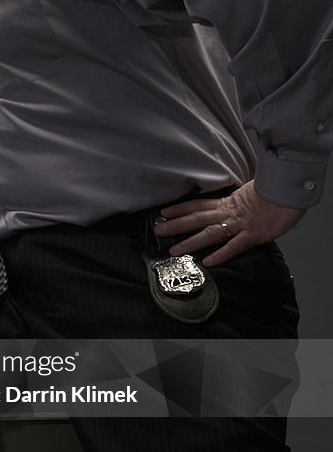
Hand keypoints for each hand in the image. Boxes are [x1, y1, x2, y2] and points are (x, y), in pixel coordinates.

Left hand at [153, 181, 305, 266]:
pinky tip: (208, 262)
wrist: (293, 190)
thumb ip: (235, 204)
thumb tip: (225, 209)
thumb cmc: (274, 193)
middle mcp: (230, 213)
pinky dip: (221, 254)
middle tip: (157, 231)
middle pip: (197, 219)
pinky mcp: (254, 235)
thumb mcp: (249, 195)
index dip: (180, 209)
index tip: (163, 213)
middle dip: (176, 225)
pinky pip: (235, 246)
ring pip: (211, 233)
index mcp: (228, 203)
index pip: (198, 205)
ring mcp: (241, 224)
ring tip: (174, 251)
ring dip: (191, 242)